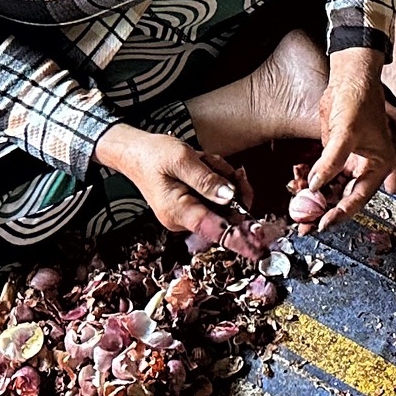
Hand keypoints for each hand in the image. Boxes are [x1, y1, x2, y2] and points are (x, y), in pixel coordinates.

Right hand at [96, 124, 253, 233]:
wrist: (135, 152)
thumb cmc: (153, 155)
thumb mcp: (182, 160)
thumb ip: (207, 180)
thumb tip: (230, 197)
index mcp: (178, 212)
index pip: (216, 230)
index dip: (241, 236)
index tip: (259, 244)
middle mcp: (185, 219)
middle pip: (227, 212)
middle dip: (232, 187)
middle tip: (222, 166)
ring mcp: (190, 213)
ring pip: (225, 201)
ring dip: (222, 177)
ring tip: (204, 161)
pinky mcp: (194, 205)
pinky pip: (217, 196)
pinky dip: (217, 178)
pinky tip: (205, 164)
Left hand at [309, 53, 395, 220]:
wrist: (348, 78)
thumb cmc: (358, 100)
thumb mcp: (345, 133)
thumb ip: (331, 161)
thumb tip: (316, 185)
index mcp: (379, 164)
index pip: (359, 197)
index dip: (341, 212)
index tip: (323, 224)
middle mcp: (366, 166)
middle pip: (345, 197)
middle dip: (325, 211)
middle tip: (306, 225)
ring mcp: (350, 161)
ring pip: (333, 188)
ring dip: (317, 200)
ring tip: (299, 214)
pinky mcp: (336, 155)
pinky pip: (324, 175)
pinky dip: (312, 184)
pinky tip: (299, 192)